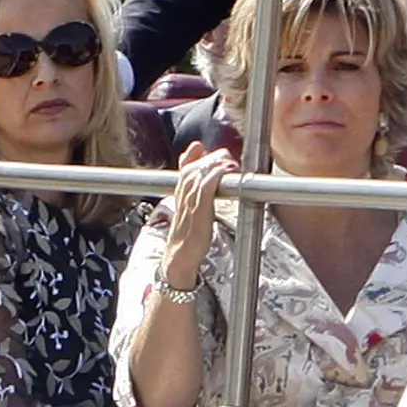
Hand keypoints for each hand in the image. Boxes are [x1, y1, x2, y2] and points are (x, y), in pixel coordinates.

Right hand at [159, 141, 233, 288]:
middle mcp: (183, 199)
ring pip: (196, 176)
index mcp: (180, 199)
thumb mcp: (191, 219)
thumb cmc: (188, 241)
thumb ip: (198, 204)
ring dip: (212, 164)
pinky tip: (225, 170)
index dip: (189, 157)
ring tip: (227, 159)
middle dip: (206, 158)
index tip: (198, 146)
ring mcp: (189, 205)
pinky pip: (204, 189)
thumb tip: (207, 192)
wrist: (179, 260)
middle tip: (223, 152)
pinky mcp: (198, 213)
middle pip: (191, 170)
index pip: (183, 172)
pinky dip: (214, 176)